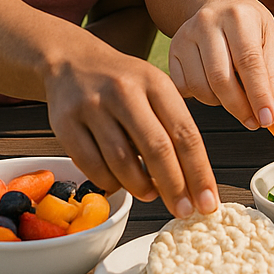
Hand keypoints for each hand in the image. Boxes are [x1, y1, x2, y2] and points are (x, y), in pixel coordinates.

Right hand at [44, 40, 217, 217]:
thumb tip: (193, 180)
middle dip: (174, 186)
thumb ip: (173, 125)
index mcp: (155, 82)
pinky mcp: (65, 123)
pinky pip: (91, 165)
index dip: (199, 171)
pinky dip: (110, 182)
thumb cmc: (124, 82)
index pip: (184, 132)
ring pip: (122, 161)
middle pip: (156, 148)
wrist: (73, 61)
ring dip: (141, 187)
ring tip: (152, 195)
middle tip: (185, 211)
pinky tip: (120, 183)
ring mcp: (93, 107)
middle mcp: (125, 91)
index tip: (208, 201)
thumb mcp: (155, 88)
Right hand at [168, 0, 273, 130]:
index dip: (259, 95)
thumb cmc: (246, 22)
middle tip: (254, 121)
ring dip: (221, 103)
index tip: (268, 120)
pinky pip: (184, 87)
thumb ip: (272, 74)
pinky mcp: (172, 49)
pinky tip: (214, 86)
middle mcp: (208, 22)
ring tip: (235, 96)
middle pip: (221, 78)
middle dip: (240, 107)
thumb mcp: (268, 37)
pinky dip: (201, 96)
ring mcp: (186, 35)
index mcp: (239, 16)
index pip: (249, 62)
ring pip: (201, 87)